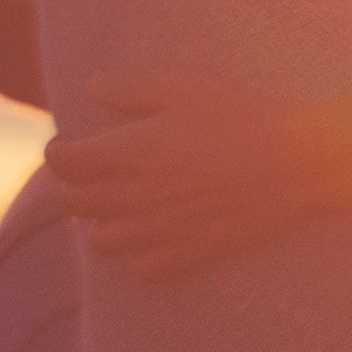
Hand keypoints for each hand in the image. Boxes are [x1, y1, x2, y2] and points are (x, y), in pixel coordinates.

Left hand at [45, 73, 351, 277]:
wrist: (291, 166)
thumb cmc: (239, 119)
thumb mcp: (183, 88)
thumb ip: (130, 89)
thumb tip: (92, 85)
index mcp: (122, 154)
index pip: (60, 163)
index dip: (60, 150)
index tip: (73, 143)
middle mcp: (129, 198)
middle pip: (70, 204)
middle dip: (73, 186)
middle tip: (95, 173)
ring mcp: (155, 231)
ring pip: (99, 240)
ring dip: (102, 222)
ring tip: (122, 205)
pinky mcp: (184, 254)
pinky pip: (139, 266)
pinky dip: (137, 254)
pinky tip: (153, 234)